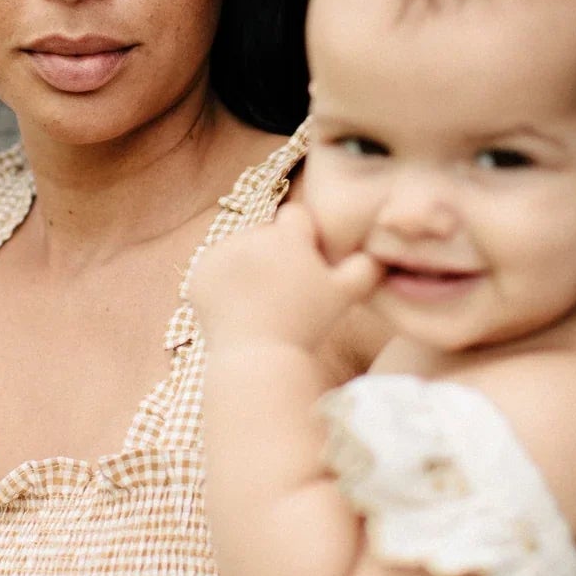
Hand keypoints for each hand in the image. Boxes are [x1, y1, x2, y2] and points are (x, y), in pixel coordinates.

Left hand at [190, 202, 380, 353]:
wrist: (256, 358)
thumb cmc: (306, 327)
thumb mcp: (347, 296)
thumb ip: (367, 266)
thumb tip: (376, 249)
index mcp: (286, 236)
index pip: (296, 216)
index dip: (304, 240)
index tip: (306, 267)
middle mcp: (250, 236)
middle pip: (268, 233)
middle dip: (276, 254)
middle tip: (284, 292)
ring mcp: (221, 253)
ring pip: (241, 248)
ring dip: (251, 265)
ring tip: (261, 301)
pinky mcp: (199, 271)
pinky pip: (216, 266)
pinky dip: (225, 280)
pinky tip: (239, 304)